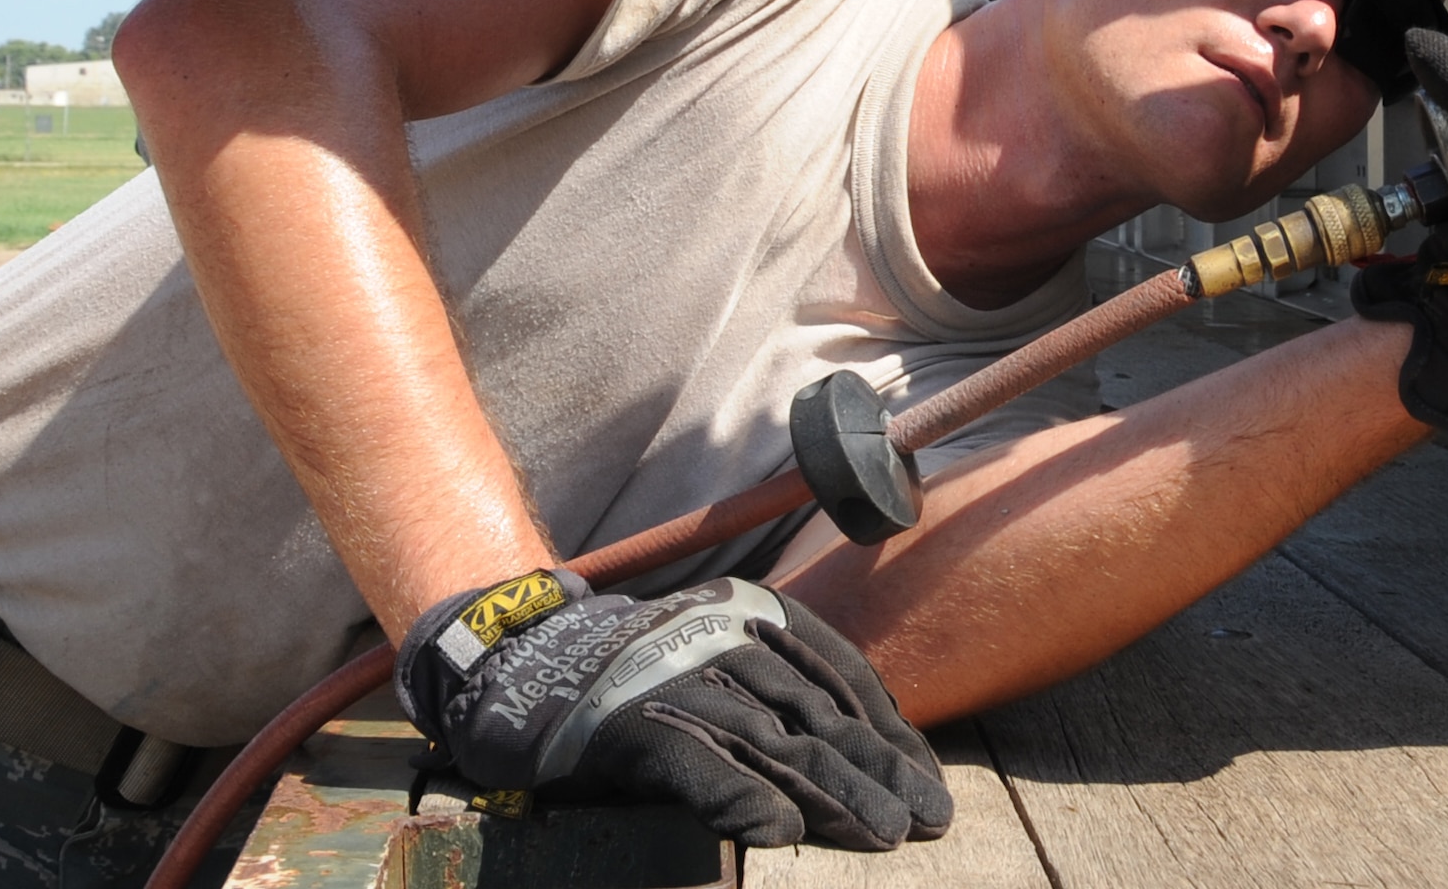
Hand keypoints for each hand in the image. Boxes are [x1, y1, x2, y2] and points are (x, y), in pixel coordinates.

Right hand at [396, 570, 953, 849]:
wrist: (515, 665)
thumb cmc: (634, 679)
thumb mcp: (716, 667)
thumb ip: (778, 697)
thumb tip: (863, 753)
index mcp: (750, 613)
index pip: (840, 676)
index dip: (890, 733)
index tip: (929, 782)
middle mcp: (720, 638)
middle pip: (818, 714)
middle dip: (880, 769)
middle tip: (931, 820)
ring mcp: (675, 680)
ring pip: (772, 743)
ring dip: (834, 795)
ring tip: (886, 834)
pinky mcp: (628, 727)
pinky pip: (695, 766)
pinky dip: (739, 799)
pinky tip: (779, 832)